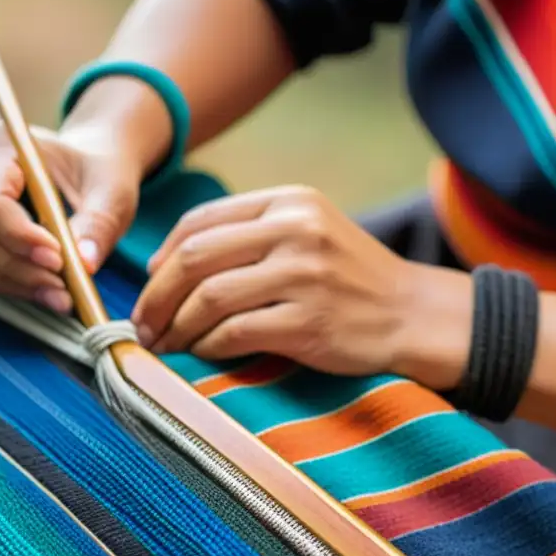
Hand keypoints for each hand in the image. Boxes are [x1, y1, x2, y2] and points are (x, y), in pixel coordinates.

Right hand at [0, 121, 141, 312]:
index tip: (58, 259)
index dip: (19, 237)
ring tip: (58, 295)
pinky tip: (40, 292)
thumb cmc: (92, 172)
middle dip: (19, 267)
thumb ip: (99, 223)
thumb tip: (85, 262)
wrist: (80, 168)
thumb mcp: (110, 190)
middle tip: (63, 288)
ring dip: (12, 282)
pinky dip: (4, 284)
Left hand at [132, 185, 465, 379]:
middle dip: (156, 295)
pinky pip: (235, 333)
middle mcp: (295, 230)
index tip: (150, 284)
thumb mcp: (309, 233)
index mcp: (289, 202)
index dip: (164, 255)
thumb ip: (250, 236)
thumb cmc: (351, 279)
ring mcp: (304, 276)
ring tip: (164, 343)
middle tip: (142, 323)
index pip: (201, 220)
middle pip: (196, 257)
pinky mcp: (309, 322)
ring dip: (176, 326)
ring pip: (210, 297)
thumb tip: (168, 263)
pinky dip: (208, 346)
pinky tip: (203, 353)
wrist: (413, 315)